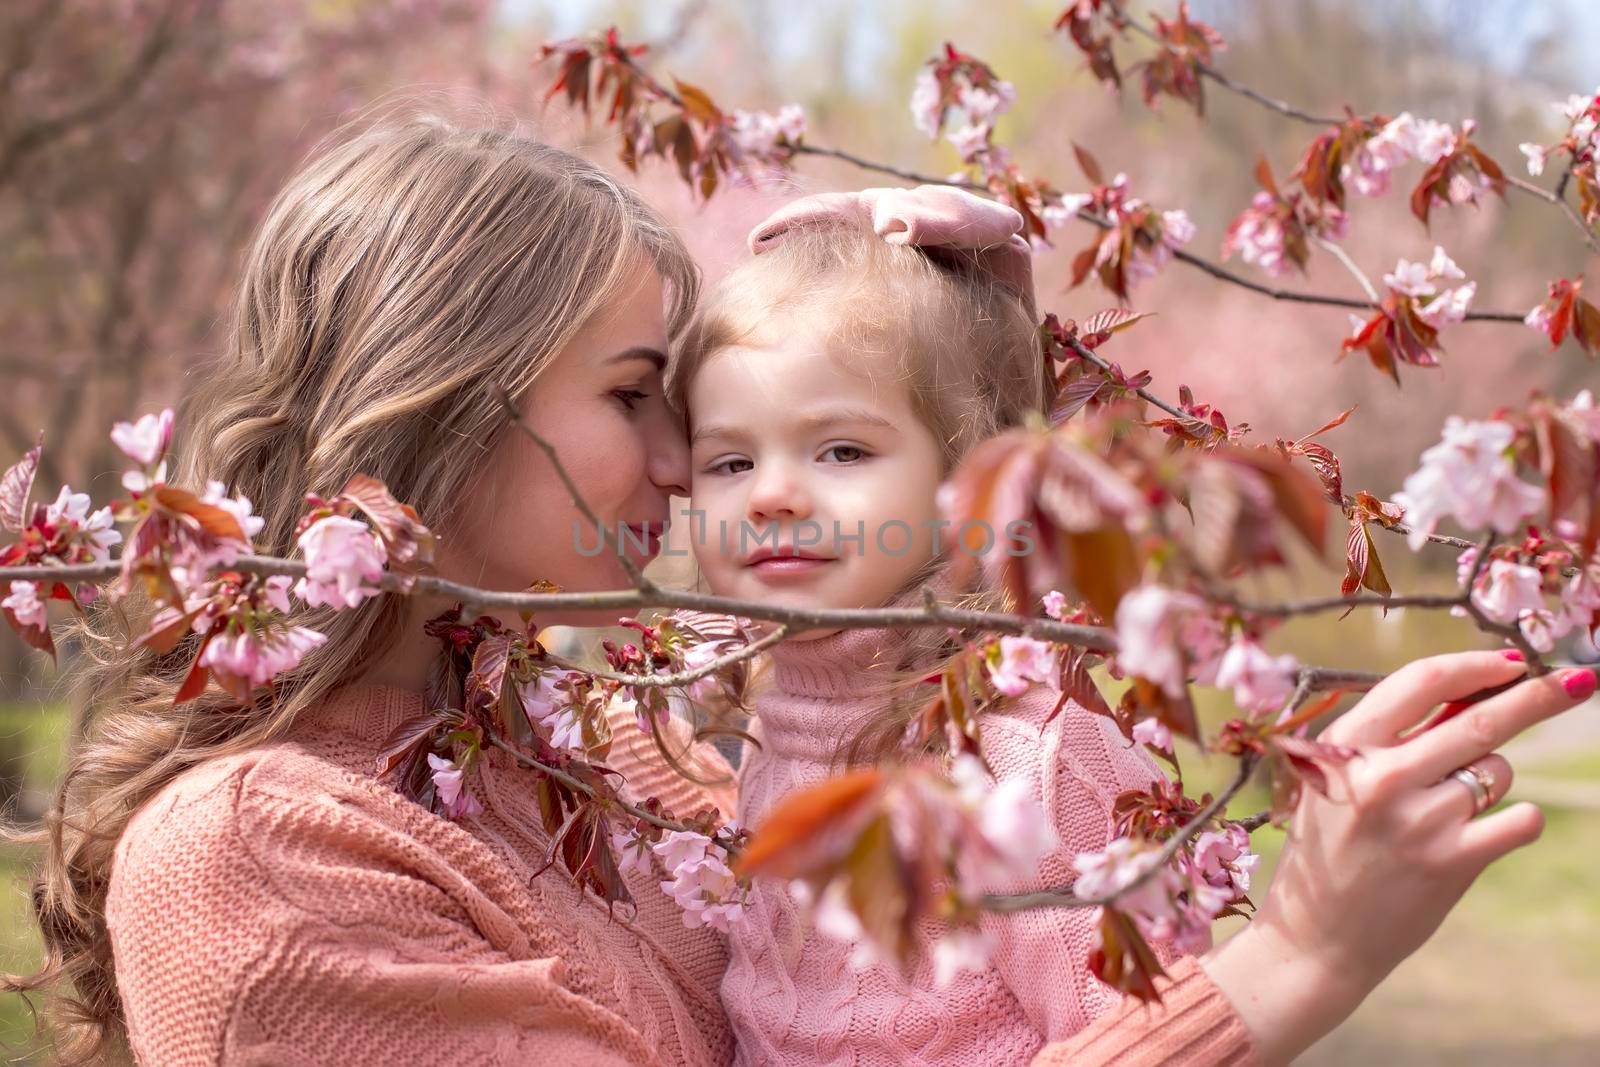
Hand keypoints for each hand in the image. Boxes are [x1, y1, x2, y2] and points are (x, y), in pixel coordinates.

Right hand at [1201, 651, 1595, 1065]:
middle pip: (1482, 719)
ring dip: (1489, 781)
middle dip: (1540, 695)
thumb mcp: (1338, 780)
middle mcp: (1382, 777)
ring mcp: (1420, 820)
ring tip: (1444, 812)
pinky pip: (1519, 819)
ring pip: (1497, 770)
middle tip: (1582, 679)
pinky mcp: (1452, 862)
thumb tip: (1480, 692)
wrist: (1317, 936)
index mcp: (1347, 746)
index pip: (1422, 682)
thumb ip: (1396, 737)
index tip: (1515, 660)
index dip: (1477, 665)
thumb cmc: (1332, 845)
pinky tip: (1479, 835)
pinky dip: (1514, 821)